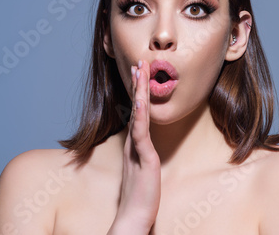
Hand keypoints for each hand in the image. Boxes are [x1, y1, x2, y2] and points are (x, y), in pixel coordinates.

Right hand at [110, 60, 160, 233]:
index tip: (140, 73)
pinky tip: (141, 101)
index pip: (138, 111)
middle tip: (140, 63)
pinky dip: (141, 115)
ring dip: (140, 92)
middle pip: (137, 107)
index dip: (139, 92)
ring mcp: (138, 148)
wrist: (135, 216)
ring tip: (140, 72)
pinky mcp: (144, 158)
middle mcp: (135, 142)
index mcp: (136, 143)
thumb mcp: (143, 168)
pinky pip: (142, 132)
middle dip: (139, 84)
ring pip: (139, 114)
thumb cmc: (140, 194)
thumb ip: (142, 153)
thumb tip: (144, 143)